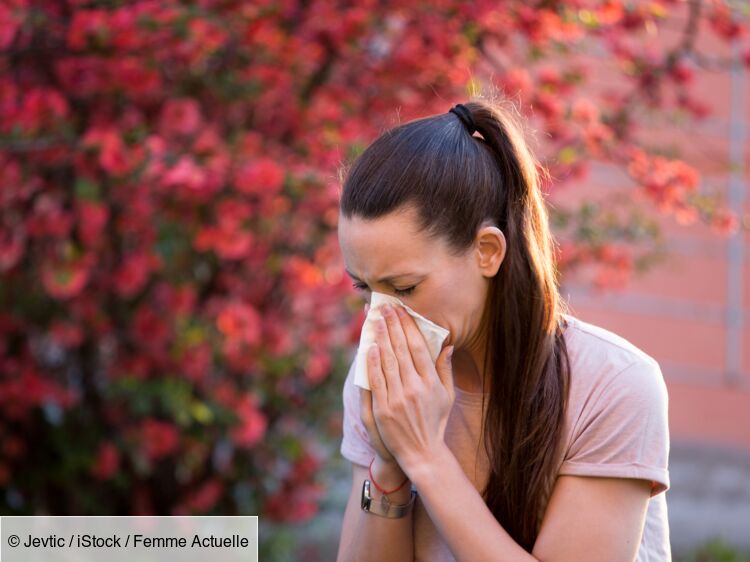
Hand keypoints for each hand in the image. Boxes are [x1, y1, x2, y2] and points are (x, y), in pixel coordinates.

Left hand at [366, 303, 454, 475]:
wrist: (422, 453)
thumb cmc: (436, 422)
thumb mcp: (447, 396)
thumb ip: (445, 370)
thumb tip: (448, 345)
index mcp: (431, 382)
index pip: (417, 347)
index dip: (408, 327)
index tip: (401, 311)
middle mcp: (415, 388)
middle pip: (400, 350)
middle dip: (392, 326)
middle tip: (385, 308)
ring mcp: (398, 399)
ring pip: (387, 361)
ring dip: (381, 338)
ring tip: (376, 321)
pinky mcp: (384, 410)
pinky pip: (376, 381)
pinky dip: (372, 363)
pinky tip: (369, 347)